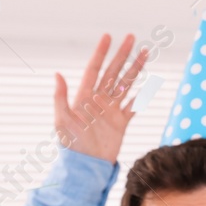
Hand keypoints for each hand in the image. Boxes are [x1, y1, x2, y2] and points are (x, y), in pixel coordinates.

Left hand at [55, 33, 148, 163]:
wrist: (86, 168)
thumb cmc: (70, 146)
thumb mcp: (61, 121)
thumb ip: (60, 98)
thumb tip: (57, 74)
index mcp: (84, 98)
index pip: (94, 69)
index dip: (101, 53)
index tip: (108, 37)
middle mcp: (98, 101)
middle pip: (113, 72)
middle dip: (122, 54)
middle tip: (132, 37)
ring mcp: (111, 111)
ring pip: (125, 84)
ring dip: (135, 69)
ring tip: (145, 53)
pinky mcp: (120, 124)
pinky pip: (133, 106)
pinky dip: (140, 96)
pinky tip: (148, 85)